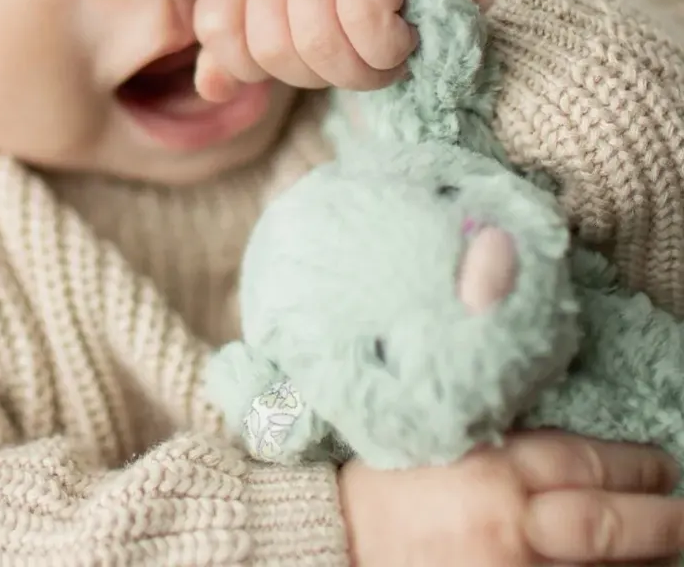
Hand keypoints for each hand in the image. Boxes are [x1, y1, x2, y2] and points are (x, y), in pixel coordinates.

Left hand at [193, 0, 504, 101]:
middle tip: (355, 55)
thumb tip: (210, 87)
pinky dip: (390, 50)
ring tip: (383, 49)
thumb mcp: (295, 42)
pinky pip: (366, 25)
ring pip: (319, 42)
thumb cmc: (362, 21)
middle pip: (270, 47)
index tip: (299, 60)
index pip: (215, 25)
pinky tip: (405, 34)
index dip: (253, 64)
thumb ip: (246, 61)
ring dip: (363, 69)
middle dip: (321, 74)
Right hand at [339, 431, 683, 566]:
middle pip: (607, 525)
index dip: (634, 465)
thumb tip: (560, 425)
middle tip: (683, 511)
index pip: (583, 462)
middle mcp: (507, 526)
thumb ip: (497, 430)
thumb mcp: (438, 435)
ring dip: (642, 562)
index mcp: (488, 468)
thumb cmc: (380, 482)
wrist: (330, 542)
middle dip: (659, 520)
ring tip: (666, 547)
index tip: (661, 463)